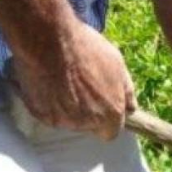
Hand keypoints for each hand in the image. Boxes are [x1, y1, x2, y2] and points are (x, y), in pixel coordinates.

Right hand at [10, 21, 135, 139]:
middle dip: (86, 112)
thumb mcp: (117, 66)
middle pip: (88, 126)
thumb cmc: (86, 50)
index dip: (106, 120)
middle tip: (79, 87)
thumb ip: (126, 92)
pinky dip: (49, 103)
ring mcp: (62, 119)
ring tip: (63, 81)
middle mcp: (87, 122)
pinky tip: (48, 82)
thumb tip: (131, 108)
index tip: (100, 106)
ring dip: (67, 107)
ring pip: (68, 120)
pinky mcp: (40, 114)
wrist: (48, 39)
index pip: (110, 133)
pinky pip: (48, 113)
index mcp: (110, 114)